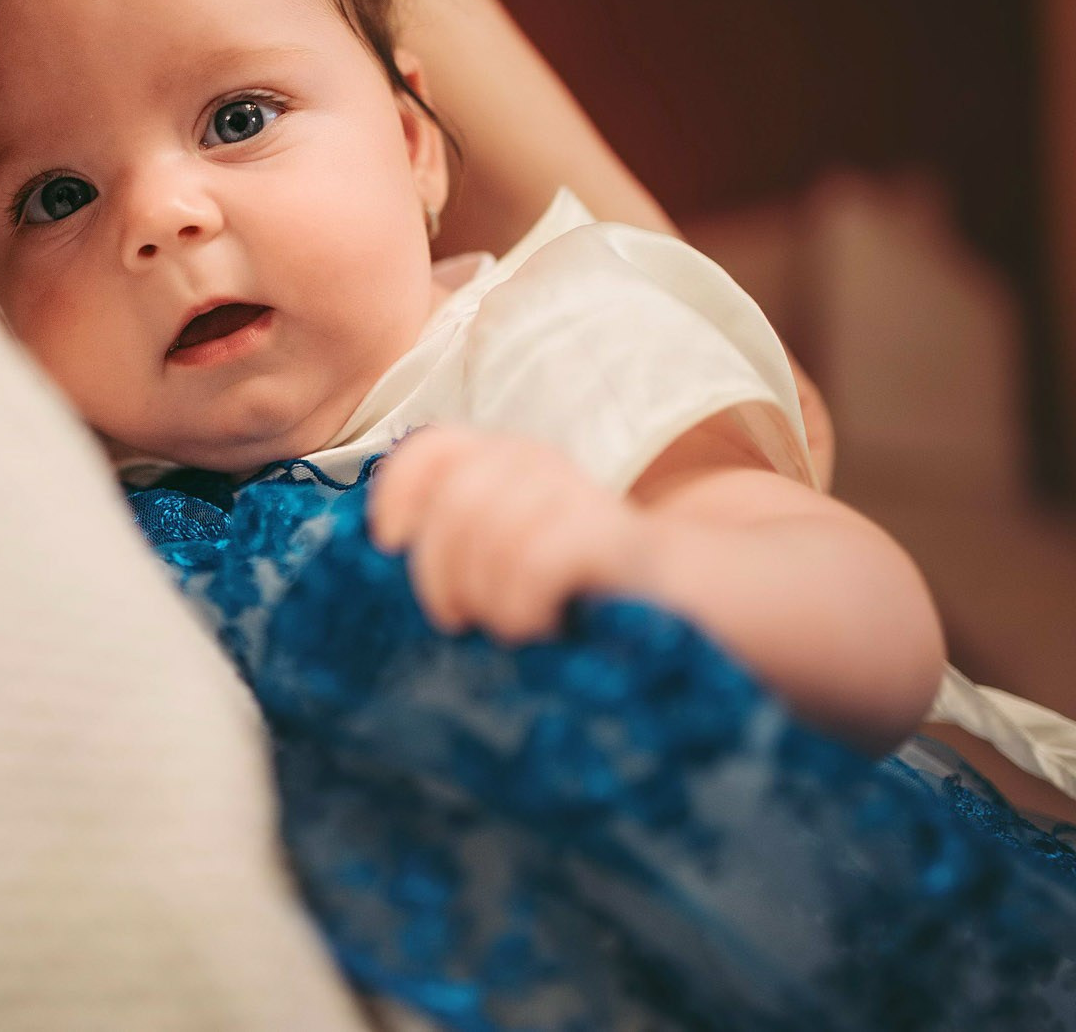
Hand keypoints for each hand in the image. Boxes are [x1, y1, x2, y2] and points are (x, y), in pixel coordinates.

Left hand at [368, 425, 653, 641]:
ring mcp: (577, 495)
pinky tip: (539, 627)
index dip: (397, 492)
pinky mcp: (610, 536)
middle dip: (438, 573)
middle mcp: (539, 465)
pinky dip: (520, 606)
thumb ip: (458, 534)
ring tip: (509, 625)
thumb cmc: (577, 585)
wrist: (688, 597)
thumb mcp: (508, 546)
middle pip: (453, 504)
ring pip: (490, 535)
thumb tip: (386, 554)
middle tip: (456, 617)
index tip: (390, 543)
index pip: (430, 447)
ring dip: (486, 598)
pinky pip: (534, 563)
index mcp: (506, 459)